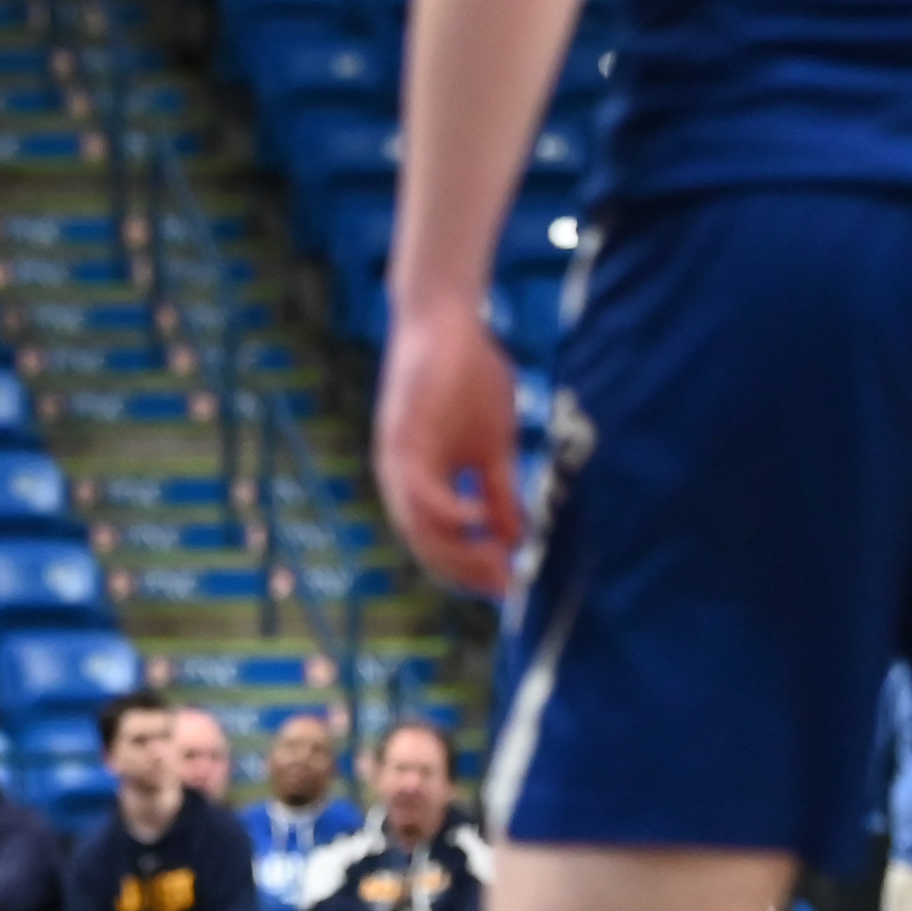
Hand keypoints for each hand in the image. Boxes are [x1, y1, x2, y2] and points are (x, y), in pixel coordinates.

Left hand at [374, 295, 523, 597]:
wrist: (448, 323)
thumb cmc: (468, 380)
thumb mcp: (492, 447)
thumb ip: (498, 494)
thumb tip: (515, 539)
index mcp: (420, 486)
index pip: (439, 544)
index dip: (470, 569)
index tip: (507, 587)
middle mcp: (401, 482)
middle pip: (425, 545)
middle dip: (465, 571)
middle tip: (503, 587)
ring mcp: (397, 461)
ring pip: (417, 525)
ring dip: (456, 551)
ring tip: (494, 565)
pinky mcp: (400, 438)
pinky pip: (418, 489)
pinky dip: (445, 510)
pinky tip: (475, 522)